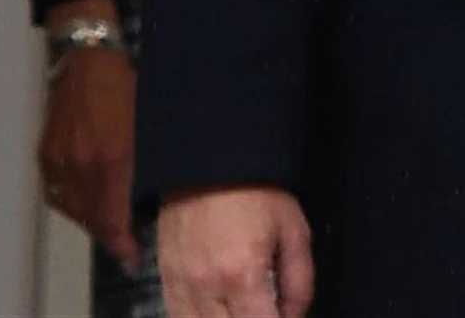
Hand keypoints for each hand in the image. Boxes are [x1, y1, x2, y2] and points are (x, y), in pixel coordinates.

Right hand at [38, 43, 140, 266]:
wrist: (87, 55)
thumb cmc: (127, 81)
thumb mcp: (150, 120)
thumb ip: (150, 159)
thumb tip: (155, 190)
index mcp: (111, 157)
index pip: (113, 217)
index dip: (123, 242)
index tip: (133, 255)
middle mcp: (81, 164)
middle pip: (92, 217)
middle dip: (110, 235)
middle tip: (126, 244)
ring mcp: (59, 160)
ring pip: (74, 208)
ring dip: (92, 220)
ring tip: (110, 223)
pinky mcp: (47, 153)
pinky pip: (57, 193)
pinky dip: (73, 204)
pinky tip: (87, 203)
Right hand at [161, 183, 315, 317]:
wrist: (209, 162)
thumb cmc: (257, 192)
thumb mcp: (294, 230)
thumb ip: (299, 282)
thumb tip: (294, 316)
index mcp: (242, 276)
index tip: (284, 317)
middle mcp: (206, 288)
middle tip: (264, 309)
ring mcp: (180, 286)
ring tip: (244, 310)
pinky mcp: (165, 279)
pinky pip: (178, 316)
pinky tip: (219, 311)